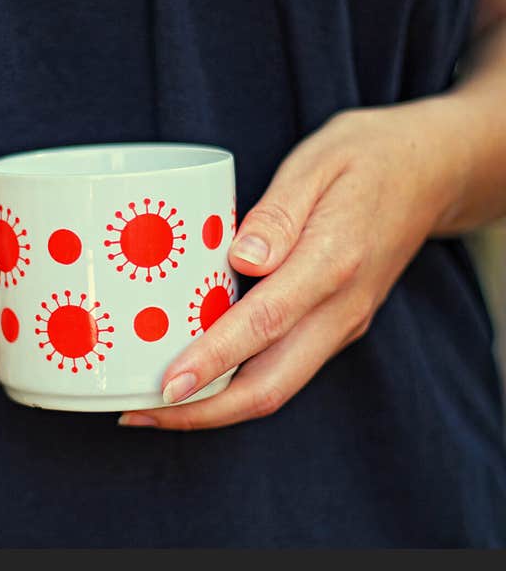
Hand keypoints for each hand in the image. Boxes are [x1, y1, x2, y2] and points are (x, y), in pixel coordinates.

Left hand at [120, 101, 463, 429]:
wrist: (431, 171)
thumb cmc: (365, 157)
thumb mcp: (318, 162)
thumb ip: (279, 213)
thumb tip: (242, 258)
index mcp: (334, 261)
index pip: (265, 323)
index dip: (212, 361)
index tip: (165, 386)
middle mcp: (341, 307)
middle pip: (270, 386)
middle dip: (201, 411)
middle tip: (138, 413)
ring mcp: (341, 323)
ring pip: (276, 388)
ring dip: (214, 408)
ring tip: (153, 407)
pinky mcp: (335, 326)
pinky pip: (282, 370)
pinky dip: (235, 386)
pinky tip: (196, 379)